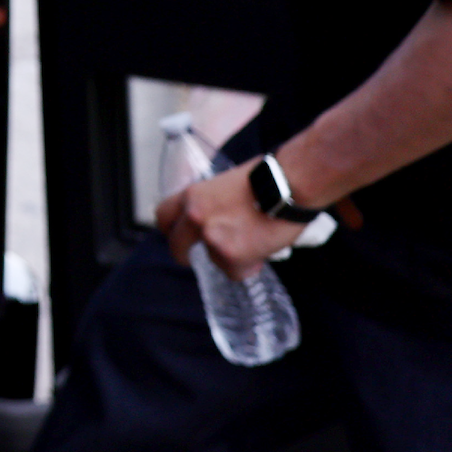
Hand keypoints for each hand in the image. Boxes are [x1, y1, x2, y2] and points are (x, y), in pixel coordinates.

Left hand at [154, 168, 304, 281]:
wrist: (289, 184)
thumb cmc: (264, 179)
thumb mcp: (224, 185)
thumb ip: (210, 204)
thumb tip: (210, 220)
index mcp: (192, 195)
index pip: (162, 216)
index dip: (170, 229)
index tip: (176, 235)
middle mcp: (195, 217)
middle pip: (176, 247)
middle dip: (184, 255)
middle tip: (194, 257)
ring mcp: (211, 238)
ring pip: (215, 261)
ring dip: (231, 257)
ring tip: (254, 239)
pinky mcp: (231, 255)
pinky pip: (236, 271)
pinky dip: (249, 266)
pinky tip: (262, 248)